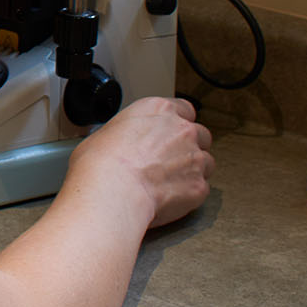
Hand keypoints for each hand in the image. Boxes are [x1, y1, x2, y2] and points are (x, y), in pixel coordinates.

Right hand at [67, 96, 213, 227]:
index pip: (184, 108)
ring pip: (206, 162)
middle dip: (188, 147)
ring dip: (192, 170)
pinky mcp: (198, 186)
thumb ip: (124, 134)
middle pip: (200, 135)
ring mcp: (194, 158)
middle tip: (169, 160)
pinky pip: (201, 188)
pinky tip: (169, 198)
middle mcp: (182, 130)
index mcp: (158, 110)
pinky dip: (189, 194)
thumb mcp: (103, 133)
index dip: (178, 123)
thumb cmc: (101, 161)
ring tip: (169, 182)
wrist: (112, 188)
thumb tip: (117, 144)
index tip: (171, 132)